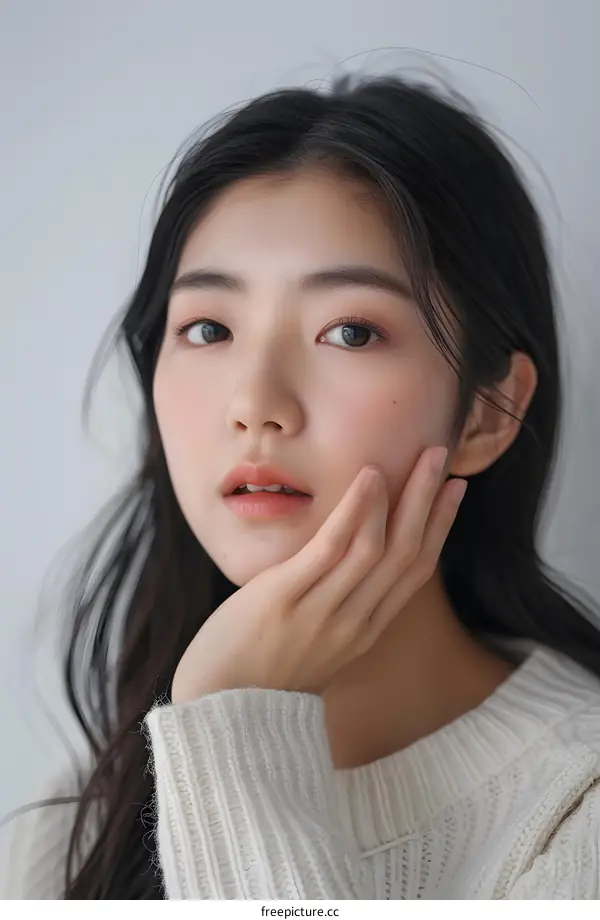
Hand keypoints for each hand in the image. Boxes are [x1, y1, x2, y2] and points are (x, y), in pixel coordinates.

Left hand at [171, 447, 466, 702]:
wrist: (219, 714)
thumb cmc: (262, 673)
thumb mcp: (316, 644)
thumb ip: (337, 608)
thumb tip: (344, 566)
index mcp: (364, 630)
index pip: (415, 571)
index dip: (439, 527)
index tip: (453, 490)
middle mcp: (354, 621)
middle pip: (406, 552)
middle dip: (429, 501)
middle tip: (442, 455)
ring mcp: (323, 611)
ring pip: (378, 547)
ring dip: (404, 497)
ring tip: (417, 456)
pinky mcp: (285, 598)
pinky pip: (331, 549)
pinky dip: (356, 512)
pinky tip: (369, 479)